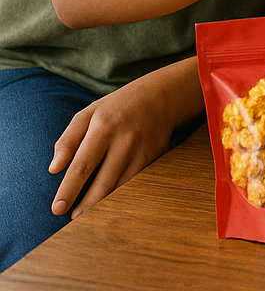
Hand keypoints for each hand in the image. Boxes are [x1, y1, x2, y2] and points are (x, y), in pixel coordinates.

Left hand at [49, 65, 191, 217]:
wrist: (161, 96)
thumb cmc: (116, 107)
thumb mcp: (87, 114)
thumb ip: (67, 140)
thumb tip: (53, 169)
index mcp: (103, 127)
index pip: (82, 165)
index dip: (69, 189)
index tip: (57, 208)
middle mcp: (124, 141)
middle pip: (103, 182)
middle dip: (87, 205)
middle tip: (72, 220)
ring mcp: (142, 150)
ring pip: (122, 186)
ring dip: (105, 205)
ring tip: (88, 218)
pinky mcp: (155, 157)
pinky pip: (136, 183)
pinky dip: (123, 196)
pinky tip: (111, 205)